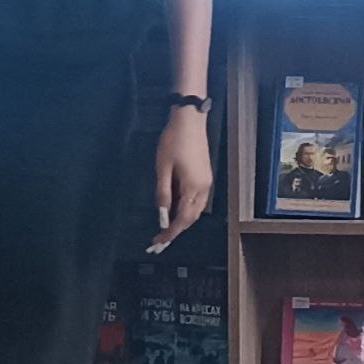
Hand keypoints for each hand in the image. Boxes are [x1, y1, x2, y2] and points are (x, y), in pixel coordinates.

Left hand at [149, 109, 213, 251]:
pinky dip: (186, 208)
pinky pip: (197, 200)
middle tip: (159, 240)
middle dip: (175, 231)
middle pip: (191, 218)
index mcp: (193, 188)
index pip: (181, 219)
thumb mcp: (163, 167)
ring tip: (165, 228)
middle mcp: (204, 189)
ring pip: (196, 210)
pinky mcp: (205, 175)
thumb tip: (162, 217)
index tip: (157, 244)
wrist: (189, 119)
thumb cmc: (173, 140)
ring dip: (182, 221)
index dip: (169, 233)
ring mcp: (206, 182)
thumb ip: (163, 193)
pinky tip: (175, 207)